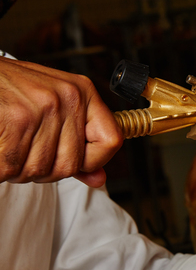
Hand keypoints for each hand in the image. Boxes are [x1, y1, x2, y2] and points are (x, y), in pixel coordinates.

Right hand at [0, 57, 122, 186]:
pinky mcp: (16, 117)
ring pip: (40, 169)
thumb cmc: (11, 91)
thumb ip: (77, 146)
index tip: (79, 163)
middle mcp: (68, 97)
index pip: (111, 141)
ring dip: (20, 170)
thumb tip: (99, 179)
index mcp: (82, 92)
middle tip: (29, 157)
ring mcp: (43, 106)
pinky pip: (12, 165)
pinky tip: (0, 150)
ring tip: (11, 149)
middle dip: (46, 171)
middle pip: (70, 164)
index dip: (94, 161)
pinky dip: (2, 168)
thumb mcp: (52, 109)